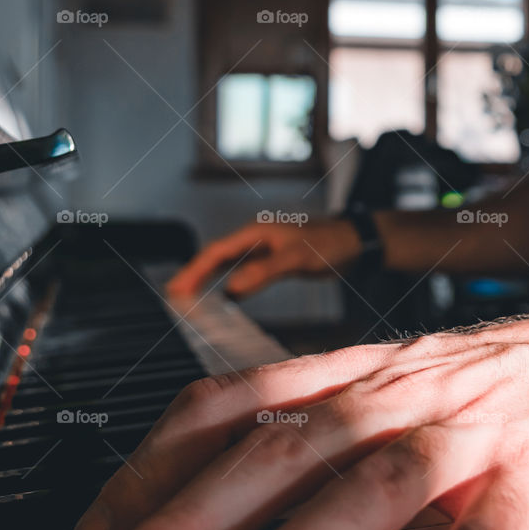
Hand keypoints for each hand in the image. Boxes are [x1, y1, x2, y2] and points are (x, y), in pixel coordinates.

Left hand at [72, 307, 528, 529]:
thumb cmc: (481, 379)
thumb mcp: (385, 383)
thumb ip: (312, 426)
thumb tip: (218, 491)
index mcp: (352, 372)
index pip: (236, 402)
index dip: (160, 462)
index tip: (103, 526)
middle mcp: (396, 393)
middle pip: (287, 446)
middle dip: (196, 513)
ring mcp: (463, 429)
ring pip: (375, 482)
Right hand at [166, 216, 362, 297]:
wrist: (355, 240)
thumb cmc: (330, 243)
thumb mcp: (296, 258)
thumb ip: (264, 272)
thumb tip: (232, 289)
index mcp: (255, 233)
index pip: (215, 252)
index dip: (194, 270)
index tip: (177, 289)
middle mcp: (255, 239)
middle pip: (216, 257)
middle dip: (194, 274)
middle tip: (173, 295)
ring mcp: (264, 248)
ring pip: (227, 263)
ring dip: (208, 278)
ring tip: (187, 296)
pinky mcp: (273, 259)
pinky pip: (242, 270)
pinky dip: (228, 282)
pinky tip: (224, 294)